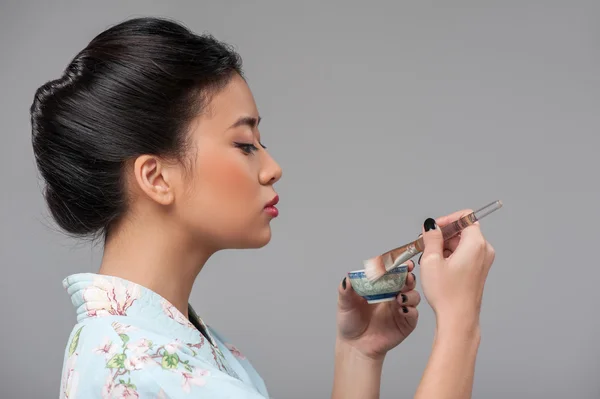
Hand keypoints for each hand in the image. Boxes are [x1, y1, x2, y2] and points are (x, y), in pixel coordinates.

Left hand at [336, 260, 419, 360]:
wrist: (354, 345)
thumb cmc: (350, 321)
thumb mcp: (344, 303)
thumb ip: (345, 290)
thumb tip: (347, 279)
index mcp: (380, 286)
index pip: (392, 272)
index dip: (398, 265)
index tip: (402, 262)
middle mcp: (393, 295)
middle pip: (407, 281)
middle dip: (409, 276)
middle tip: (407, 276)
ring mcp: (400, 308)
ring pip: (414, 295)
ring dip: (410, 293)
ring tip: (400, 297)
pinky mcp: (405, 323)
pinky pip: (413, 314)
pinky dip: (411, 310)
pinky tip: (402, 309)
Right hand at [418, 210, 495, 326]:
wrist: (458, 318)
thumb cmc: (447, 293)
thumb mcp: (431, 260)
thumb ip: (431, 237)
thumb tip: (431, 226)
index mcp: (476, 244)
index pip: (465, 217)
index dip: (447, 220)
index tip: (433, 229)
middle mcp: (484, 250)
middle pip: (463, 230)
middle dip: (443, 235)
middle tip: (426, 245)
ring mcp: (483, 261)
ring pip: (462, 243)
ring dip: (445, 246)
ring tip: (430, 260)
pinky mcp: (479, 270)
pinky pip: (465, 254)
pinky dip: (451, 256)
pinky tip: (438, 268)